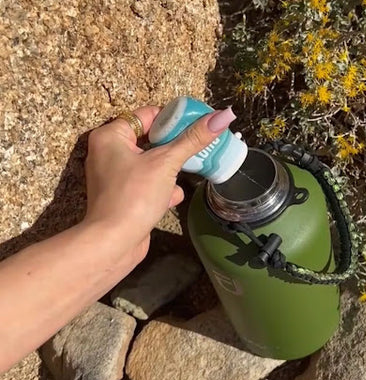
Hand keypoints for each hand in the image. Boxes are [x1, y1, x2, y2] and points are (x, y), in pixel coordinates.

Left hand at [83, 105, 235, 265]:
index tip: (197, 123)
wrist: (114, 242)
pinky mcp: (123, 197)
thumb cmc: (134, 197)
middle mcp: (108, 153)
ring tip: (188, 172)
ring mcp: (114, 177)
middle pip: (150, 140)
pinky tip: (172, 198)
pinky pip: (146, 184)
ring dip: (169, 171)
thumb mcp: (166, 163)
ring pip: (151, 164)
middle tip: (198, 147)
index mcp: (111, 136)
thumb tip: (222, 116)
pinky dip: (160, 189)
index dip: (173, 118)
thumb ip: (193, 139)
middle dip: (175, 147)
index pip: (146, 115)